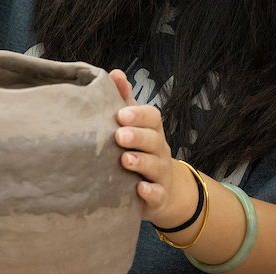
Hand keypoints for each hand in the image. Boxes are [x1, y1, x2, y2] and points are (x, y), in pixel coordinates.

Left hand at [109, 70, 197, 227]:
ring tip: (125, 160)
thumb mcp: (133, 126)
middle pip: (153, 140)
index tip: (121, 114)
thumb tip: (114, 74)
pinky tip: (139, 188)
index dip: (138, 115)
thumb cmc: (139, 152)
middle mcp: (159, 150)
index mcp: (151, 131)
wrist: (162, 191)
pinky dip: (150, 191)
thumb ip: (123, 101)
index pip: (152, 117)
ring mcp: (160, 174)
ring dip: (141, 162)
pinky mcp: (158, 197)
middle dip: (137, 136)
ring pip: (155, 166)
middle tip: (119, 135)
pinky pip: (157, 194)